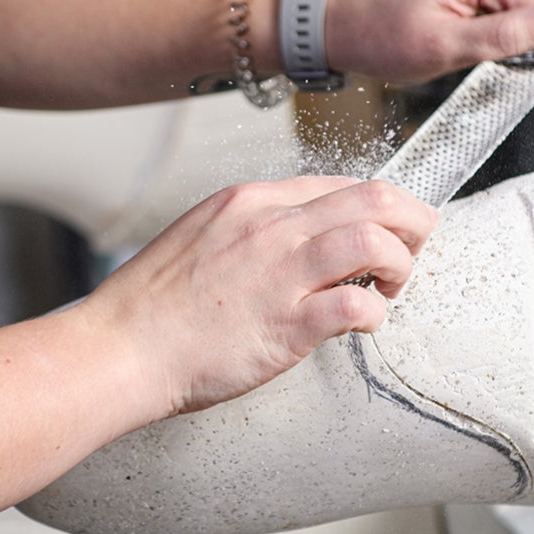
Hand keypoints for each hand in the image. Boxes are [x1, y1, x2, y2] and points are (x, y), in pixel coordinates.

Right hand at [80, 177, 437, 417]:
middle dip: (412, 221)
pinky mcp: (287, 324)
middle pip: (374, 197)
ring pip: (376, 239)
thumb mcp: (197, 240)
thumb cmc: (149, 308)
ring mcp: (280, 273)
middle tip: (413, 248)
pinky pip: (358, 306)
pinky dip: (375, 314)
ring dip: (402, 264)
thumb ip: (246, 235)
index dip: (374, 206)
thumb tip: (287, 246)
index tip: (382, 231)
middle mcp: (270, 227)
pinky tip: (363, 326)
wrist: (120, 349)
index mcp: (247, 202)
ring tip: (391, 289)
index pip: (337, 184)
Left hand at [324, 0, 533, 82]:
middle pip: (529, 4)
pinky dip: (473, 23)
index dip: (532, 43)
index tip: (503, 64)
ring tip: (445, 38)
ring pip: (509, 6)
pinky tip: (443, 28)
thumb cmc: (375, 34)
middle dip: (503, 37)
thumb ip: (504, 37)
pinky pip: (488, 1)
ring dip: (486, 32)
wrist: (334, 21)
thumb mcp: (443, 47)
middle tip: (459, 51)